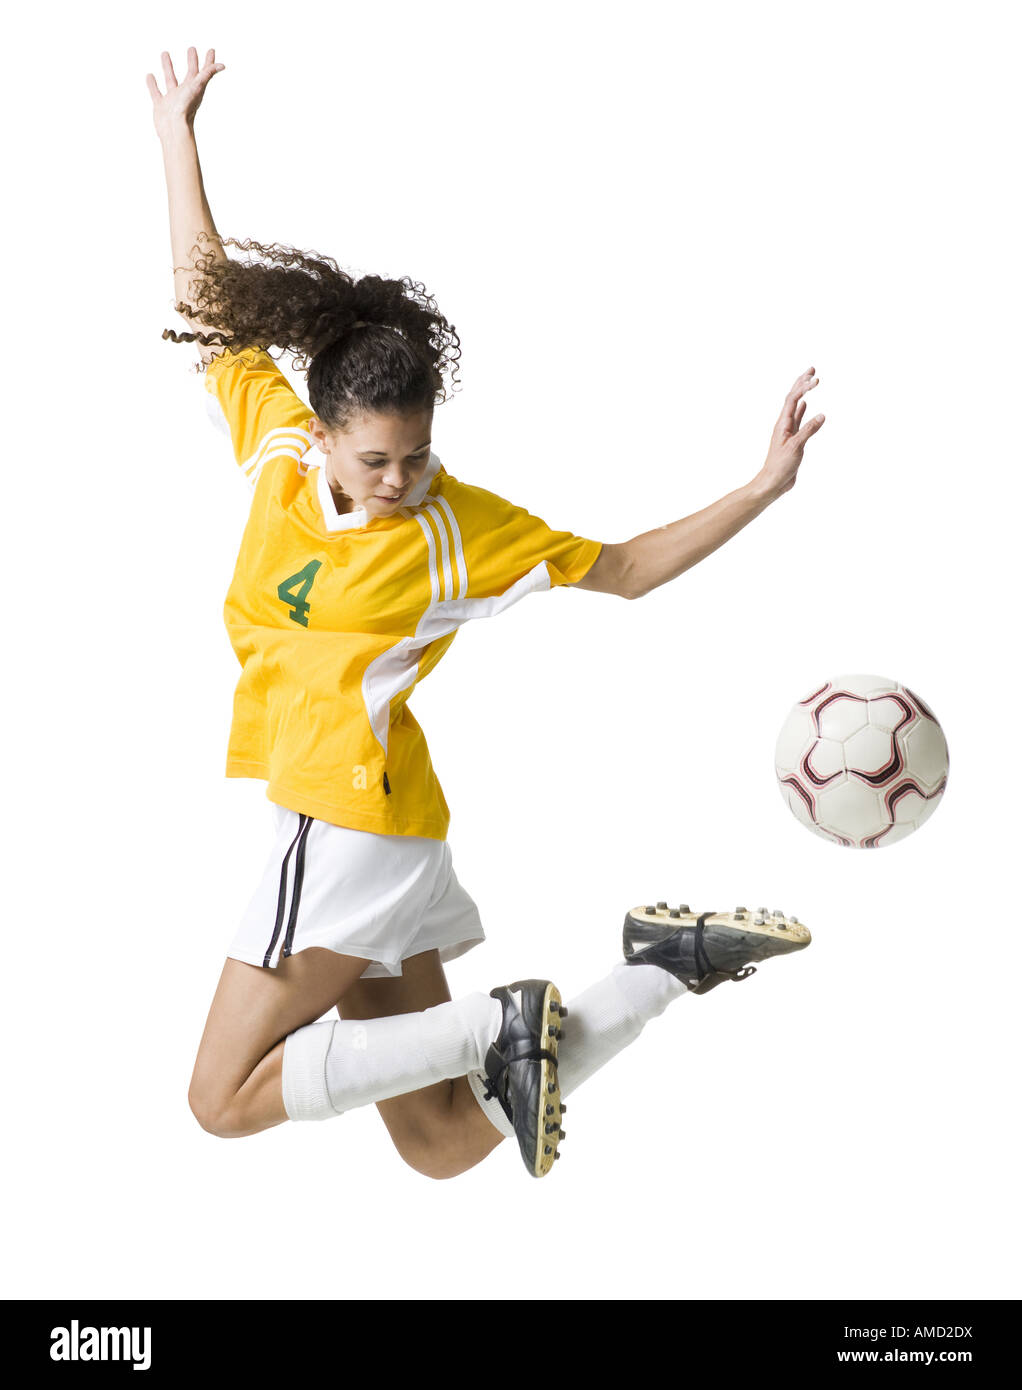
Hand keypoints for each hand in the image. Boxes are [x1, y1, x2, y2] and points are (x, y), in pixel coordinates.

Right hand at [146, 48, 224, 140]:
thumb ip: (207, 74)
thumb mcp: (197, 87)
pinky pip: (156, 92)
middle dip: (192, 61)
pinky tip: (149, 76)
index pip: (204, 72)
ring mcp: (172, 99)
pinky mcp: (161, 105)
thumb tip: (222, 65)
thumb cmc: (186, 108)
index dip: (208, 61)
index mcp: (195, 89)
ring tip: (165, 53)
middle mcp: (185, 93)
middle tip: (192, 49)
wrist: (173, 128)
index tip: (211, 50)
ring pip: (170, 79)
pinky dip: (152, 84)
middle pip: (190, 74)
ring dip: (168, 67)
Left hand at [755, 367, 824, 499]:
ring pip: (795, 406)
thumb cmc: (780, 466)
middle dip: (802, 383)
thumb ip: (808, 431)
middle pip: (793, 398)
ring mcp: (788, 431)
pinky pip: (798, 419)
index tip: (817, 379)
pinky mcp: (793, 439)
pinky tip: (806, 404)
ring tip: (810, 381)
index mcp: (782, 424)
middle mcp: (784, 424)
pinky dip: (802, 410)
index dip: (804, 387)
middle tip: (813, 369)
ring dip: (803, 393)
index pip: (793, 399)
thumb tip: (822, 415)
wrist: (773, 482)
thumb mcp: (796, 447)